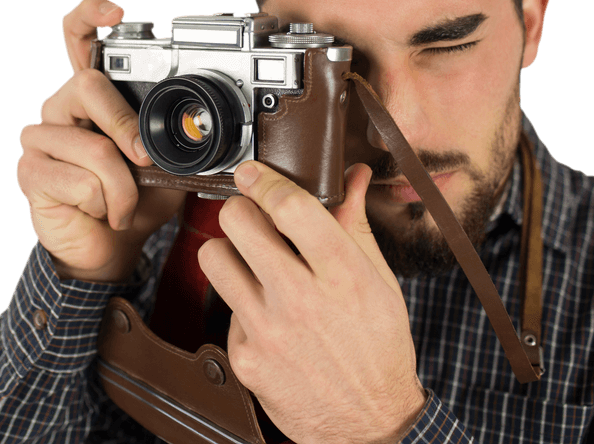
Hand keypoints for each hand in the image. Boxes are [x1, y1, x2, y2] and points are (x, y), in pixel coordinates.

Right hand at [17, 0, 184, 282]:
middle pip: (88, 87)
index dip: (90, 15)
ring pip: (92, 147)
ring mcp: (40, 137)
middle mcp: (61, 106)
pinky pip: (81, 182)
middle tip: (145, 160)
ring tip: (124, 204)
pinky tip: (102, 212)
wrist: (110, 248)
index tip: (115, 10)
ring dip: (123, 186)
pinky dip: (107, 204)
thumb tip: (202, 127)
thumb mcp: (167, 162)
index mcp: (91, 94)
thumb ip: (174, 137)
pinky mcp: (30, 172)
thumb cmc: (137, 198)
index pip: (76, 37)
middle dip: (128, 128)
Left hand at [198, 161, 426, 443]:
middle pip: (238, 222)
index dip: (265, 180)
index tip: (254, 174)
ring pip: (213, 256)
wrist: (369, 426)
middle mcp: (301, 300)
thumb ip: (356, 225)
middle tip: (253, 218)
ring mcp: (267, 331)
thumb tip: (350, 177)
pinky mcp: (244, 357)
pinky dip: (242, 304)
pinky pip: (225, 307)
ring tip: (251, 261)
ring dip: (229, 251)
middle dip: (242, 209)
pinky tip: (266, 314)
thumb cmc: (379, 348)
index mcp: (342, 276)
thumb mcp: (380, 283)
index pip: (290, 207)